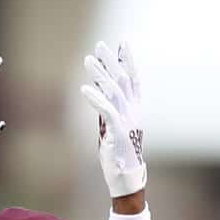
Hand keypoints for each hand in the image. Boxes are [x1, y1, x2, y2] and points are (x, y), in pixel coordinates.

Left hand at [81, 41, 146, 197]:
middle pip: (123, 79)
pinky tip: (84, 89)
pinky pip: (107, 110)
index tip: (122, 42)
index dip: (128, 60)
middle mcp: (134, 111)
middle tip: (99, 45)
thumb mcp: (113, 124)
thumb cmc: (117, 151)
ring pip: (114, 91)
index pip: (134, 79)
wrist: (124, 176)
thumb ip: (109, 107)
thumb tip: (100, 88)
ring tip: (87, 61)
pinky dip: (96, 98)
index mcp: (135, 108)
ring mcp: (128, 121)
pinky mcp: (119, 132)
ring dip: (100, 74)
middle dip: (111, 61)